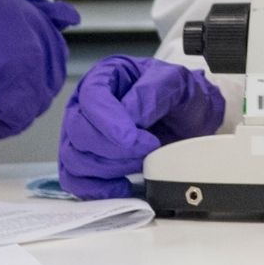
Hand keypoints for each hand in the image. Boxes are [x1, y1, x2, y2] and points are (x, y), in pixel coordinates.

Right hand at [57, 55, 224, 198]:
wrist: (188, 119)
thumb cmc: (178, 95)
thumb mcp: (176, 82)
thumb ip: (152, 92)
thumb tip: (130, 116)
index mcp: (105, 75)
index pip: (92, 96)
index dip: (108, 120)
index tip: (132, 138)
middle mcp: (85, 104)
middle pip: (79, 131)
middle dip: (114, 148)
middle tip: (149, 148)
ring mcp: (81, 135)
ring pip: (75, 159)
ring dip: (110, 168)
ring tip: (141, 162)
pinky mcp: (85, 162)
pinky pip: (75, 181)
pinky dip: (97, 189)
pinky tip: (122, 187)